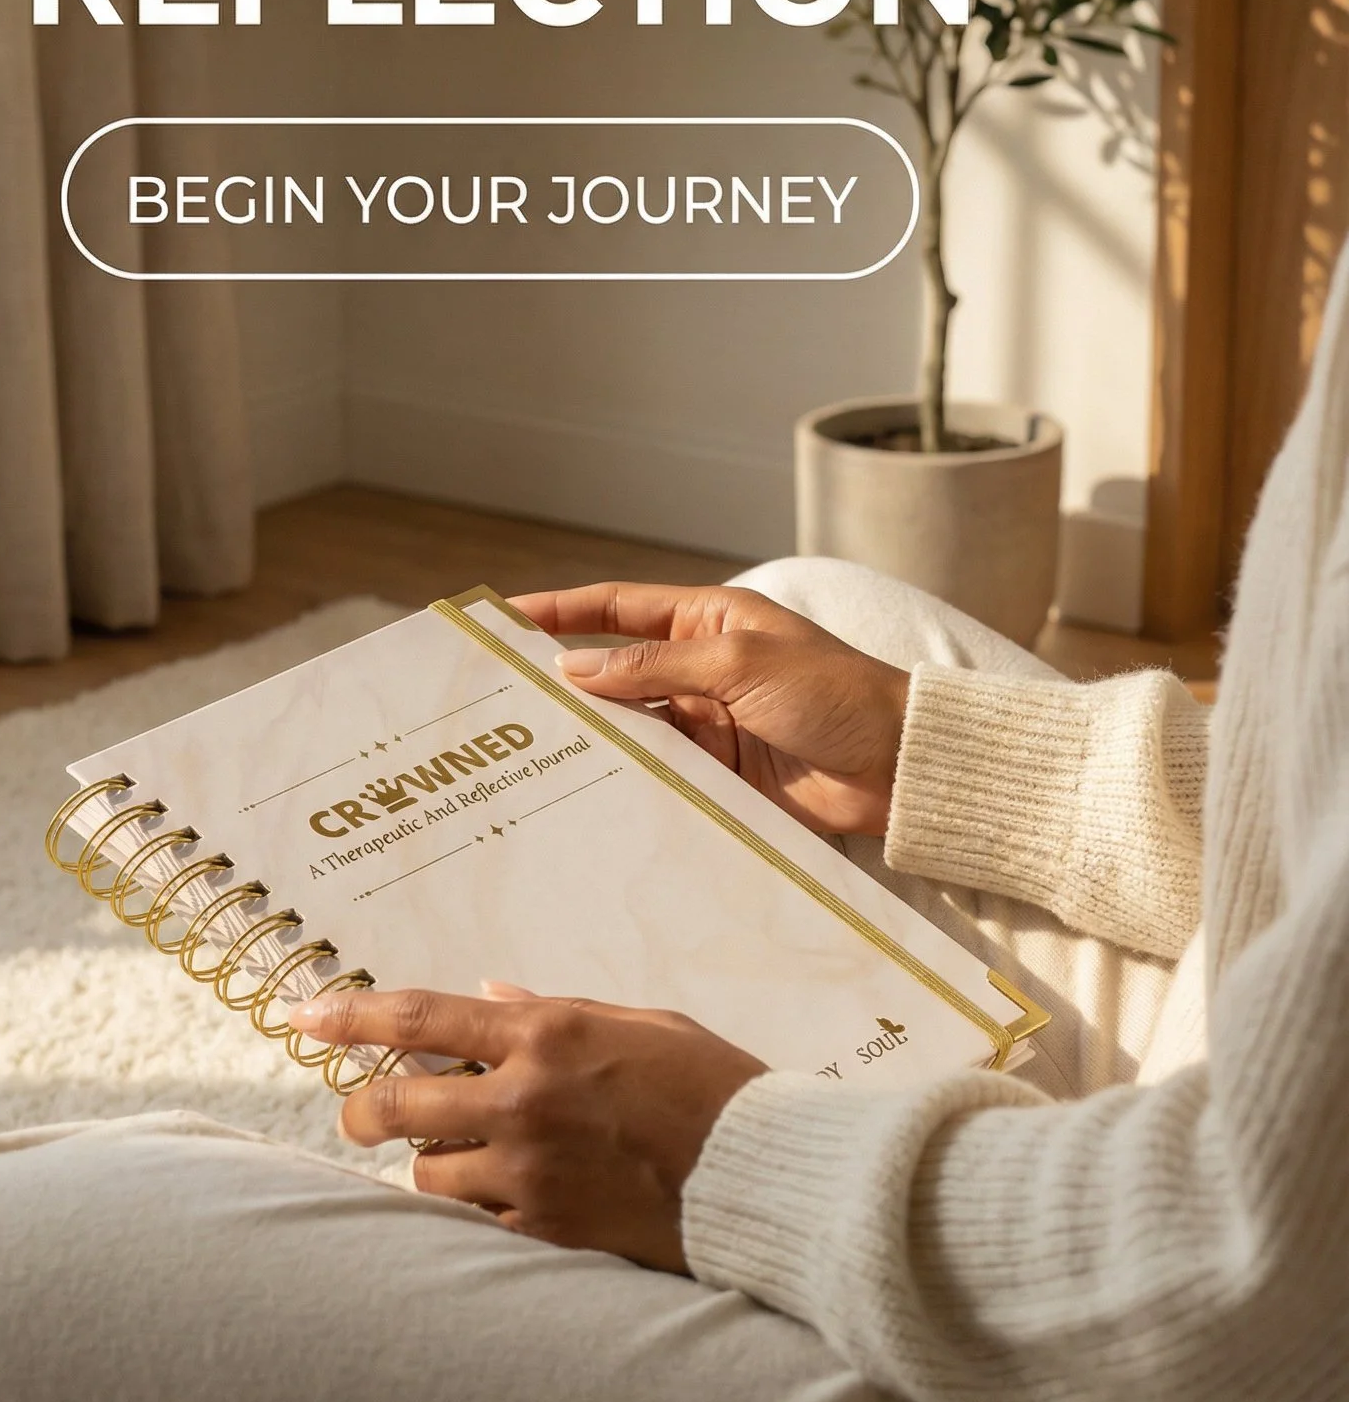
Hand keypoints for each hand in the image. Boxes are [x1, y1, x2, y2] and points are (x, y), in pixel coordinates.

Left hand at [292, 983, 765, 1271]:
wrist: (766, 1176)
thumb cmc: (713, 1087)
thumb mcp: (638, 1023)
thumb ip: (552, 1012)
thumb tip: (488, 996)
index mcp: (546, 1034)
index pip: (419, 1016)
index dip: (349, 1016)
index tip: (303, 1015)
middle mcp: (525, 1100)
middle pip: (394, 1104)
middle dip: (361, 1110)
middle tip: (361, 1114)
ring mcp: (531, 1173)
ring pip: (429, 1174)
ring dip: (435, 1164)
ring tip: (475, 1158)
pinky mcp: (548, 1234)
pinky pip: (478, 1225)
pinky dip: (481, 1212)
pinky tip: (516, 1200)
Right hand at [510, 580, 909, 837]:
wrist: (900, 767)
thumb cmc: (834, 694)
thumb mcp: (739, 665)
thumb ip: (654, 668)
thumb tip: (575, 667)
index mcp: (710, 620)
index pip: (618, 609)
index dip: (560, 611)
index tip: (504, 617)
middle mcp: (702, 668)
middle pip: (615, 673)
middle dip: (563, 684)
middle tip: (501, 701)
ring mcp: (709, 723)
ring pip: (632, 729)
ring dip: (592, 739)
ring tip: (529, 754)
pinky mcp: (721, 774)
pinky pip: (661, 774)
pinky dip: (628, 781)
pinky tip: (587, 792)